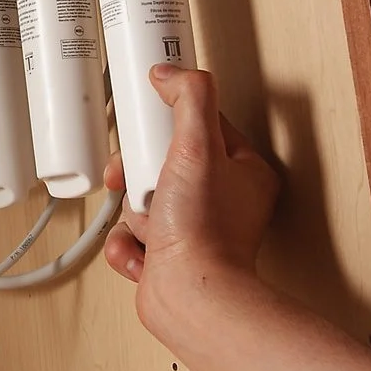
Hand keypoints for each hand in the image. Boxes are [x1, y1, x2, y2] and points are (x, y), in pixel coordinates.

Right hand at [103, 66, 279, 328]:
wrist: (191, 297)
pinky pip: (133, 238)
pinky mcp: (171, 258)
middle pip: (163, 164)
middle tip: (135, 178)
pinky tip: (142, 251)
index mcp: (243, 172)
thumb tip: (170, 73)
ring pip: (143, 201)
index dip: (168, 125)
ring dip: (133, 212)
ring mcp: (196, 231)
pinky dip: (128, 245)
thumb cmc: (204, 231)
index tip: (148, 127)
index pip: (200, 127)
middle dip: (139, 174)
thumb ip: (188, 98)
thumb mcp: (197, 145)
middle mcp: (223, 201)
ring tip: (147, 222)